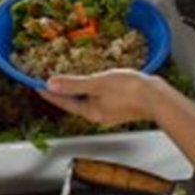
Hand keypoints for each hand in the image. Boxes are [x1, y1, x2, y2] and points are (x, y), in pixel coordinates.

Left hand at [39, 70, 157, 127]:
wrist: (158, 98)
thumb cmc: (130, 91)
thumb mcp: (97, 83)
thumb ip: (73, 84)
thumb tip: (51, 84)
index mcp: (90, 112)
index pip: (63, 102)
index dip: (49, 93)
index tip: (36, 86)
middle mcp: (98, 114)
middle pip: (73, 102)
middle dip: (62, 92)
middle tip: (49, 82)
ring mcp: (109, 110)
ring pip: (86, 99)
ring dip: (76, 89)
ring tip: (68, 79)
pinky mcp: (119, 105)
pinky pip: (99, 96)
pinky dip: (91, 88)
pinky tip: (94, 81)